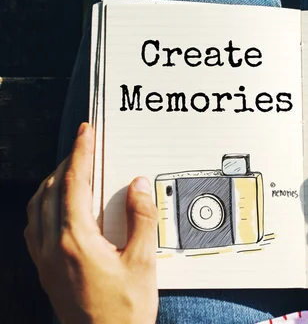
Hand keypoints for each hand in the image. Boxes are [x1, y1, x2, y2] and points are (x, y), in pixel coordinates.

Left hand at [24, 122, 157, 323]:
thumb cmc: (124, 311)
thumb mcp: (142, 262)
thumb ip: (141, 219)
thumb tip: (138, 185)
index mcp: (76, 241)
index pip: (74, 184)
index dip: (81, 153)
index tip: (86, 132)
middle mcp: (53, 247)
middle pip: (52, 190)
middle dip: (68, 162)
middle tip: (85, 145)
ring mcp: (44, 261)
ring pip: (37, 207)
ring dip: (53, 181)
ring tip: (72, 168)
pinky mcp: (45, 271)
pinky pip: (34, 226)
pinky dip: (43, 204)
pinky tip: (57, 205)